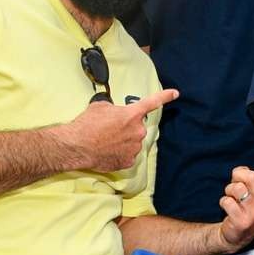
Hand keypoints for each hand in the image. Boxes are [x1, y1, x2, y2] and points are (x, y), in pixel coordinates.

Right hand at [62, 89, 176, 172]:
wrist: (78, 145)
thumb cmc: (87, 125)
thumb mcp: (100, 107)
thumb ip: (114, 108)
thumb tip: (114, 112)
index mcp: (132, 115)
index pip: (152, 102)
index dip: (165, 96)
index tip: (175, 93)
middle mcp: (137, 131)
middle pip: (136, 126)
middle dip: (126, 127)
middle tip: (109, 129)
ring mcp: (134, 148)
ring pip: (132, 142)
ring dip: (122, 140)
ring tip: (105, 141)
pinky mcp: (128, 161)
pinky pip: (127, 155)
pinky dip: (119, 153)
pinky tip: (107, 151)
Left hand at [218, 143, 253, 248]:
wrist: (237, 236)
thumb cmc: (245, 209)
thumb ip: (252, 181)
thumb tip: (243, 171)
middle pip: (251, 176)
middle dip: (237, 176)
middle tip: (235, 184)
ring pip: (236, 188)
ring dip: (228, 191)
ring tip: (232, 200)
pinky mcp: (241, 220)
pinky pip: (226, 201)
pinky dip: (223, 202)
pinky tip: (228, 210)